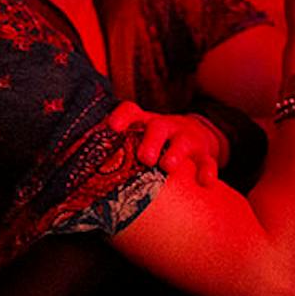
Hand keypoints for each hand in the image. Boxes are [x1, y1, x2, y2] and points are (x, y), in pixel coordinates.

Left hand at [106, 101, 225, 185]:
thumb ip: (119, 155)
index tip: (113, 127)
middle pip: (157, 127)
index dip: (122, 117)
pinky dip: (207, 171)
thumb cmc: (156, 145)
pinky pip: (208, 162)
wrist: (197, 136)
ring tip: (168, 167)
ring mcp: (186, 140)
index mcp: (144, 123)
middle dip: (151, 141)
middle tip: (145, 158)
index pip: (132, 111)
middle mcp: (165, 128)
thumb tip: (87, 184)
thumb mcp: (139, 142)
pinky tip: (205, 182)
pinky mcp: (205, 154)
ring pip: (182, 143)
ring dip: (175, 154)